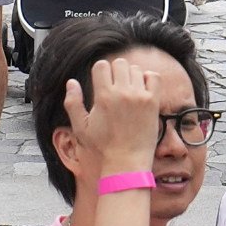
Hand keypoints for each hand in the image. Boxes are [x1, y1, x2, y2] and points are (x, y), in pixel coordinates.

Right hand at [67, 49, 167, 178]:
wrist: (127, 161)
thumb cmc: (103, 146)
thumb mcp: (81, 127)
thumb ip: (73, 103)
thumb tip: (71, 82)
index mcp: (103, 96)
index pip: (101, 65)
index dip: (100, 73)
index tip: (101, 85)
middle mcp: (122, 93)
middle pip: (119, 63)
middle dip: (115, 72)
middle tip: (115, 88)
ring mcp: (140, 96)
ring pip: (135, 69)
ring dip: (131, 76)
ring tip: (128, 92)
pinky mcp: (153, 102)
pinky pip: (153, 77)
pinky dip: (148, 79)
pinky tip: (142, 90)